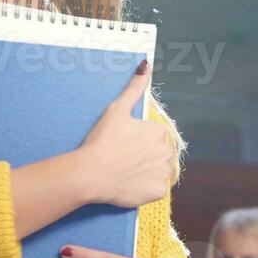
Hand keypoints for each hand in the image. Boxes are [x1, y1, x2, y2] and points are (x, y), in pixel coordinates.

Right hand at [76, 60, 174, 207]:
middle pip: (157, 154)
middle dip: (144, 156)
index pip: (153, 137)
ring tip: (125, 171)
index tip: (122, 145)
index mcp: (159, 132)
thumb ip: (134, 88)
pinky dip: (145, 187)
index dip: (137, 141)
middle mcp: (166, 152)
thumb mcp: (117, 109)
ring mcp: (163, 173)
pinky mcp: (157, 192)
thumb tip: (146, 65)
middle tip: (123, 159)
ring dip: (146, 171)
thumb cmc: (102, 140)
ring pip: (157, 171)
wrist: (91, 172)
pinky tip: (130, 182)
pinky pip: (155, 189)